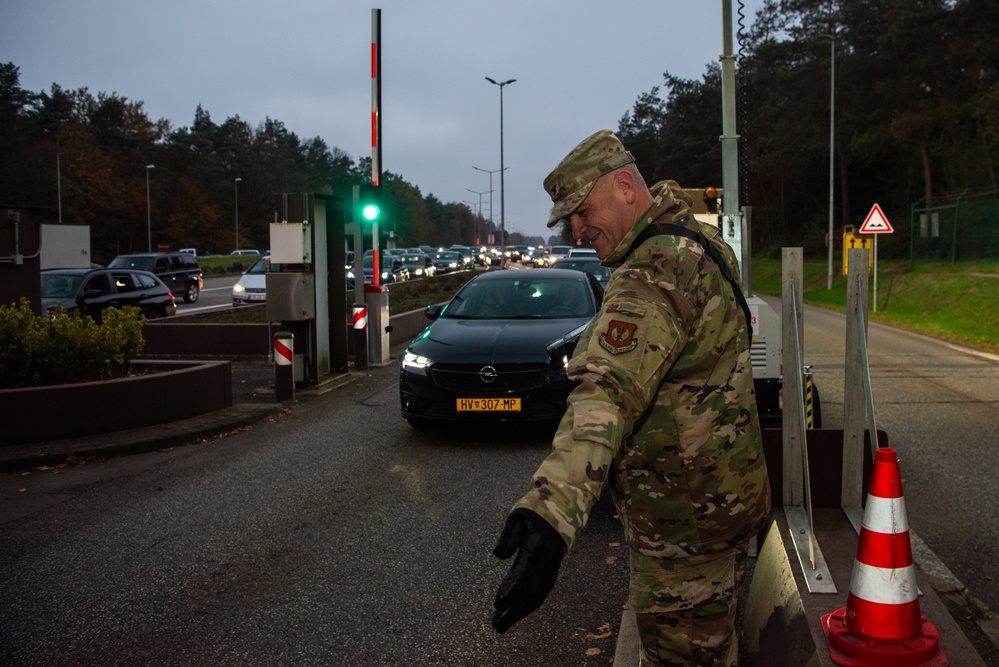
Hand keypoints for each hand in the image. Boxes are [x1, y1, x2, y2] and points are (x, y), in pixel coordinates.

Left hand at [492, 508, 565, 632]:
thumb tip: (498, 555)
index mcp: (538, 548)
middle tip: (495, 623)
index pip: (524, 571)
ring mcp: (550, 573)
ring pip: (534, 597)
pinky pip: (539, 597)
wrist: (558, 518)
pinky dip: (527, 609)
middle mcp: (546, 564)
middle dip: (512, 608)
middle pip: (529, 590)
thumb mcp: (517, 519)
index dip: (512, 587)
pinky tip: (514, 618)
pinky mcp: (549, 578)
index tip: (497, 601)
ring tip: (500, 627)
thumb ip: (508, 536)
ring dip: (518, 614)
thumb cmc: (532, 517)